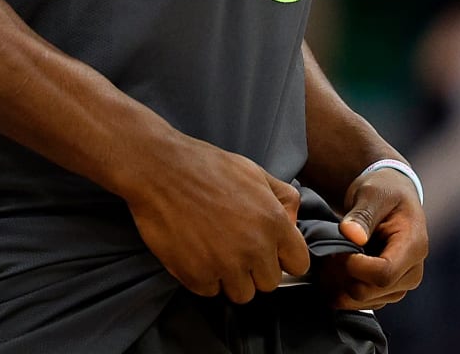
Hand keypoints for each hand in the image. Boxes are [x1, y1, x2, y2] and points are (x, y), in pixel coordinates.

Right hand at [121, 134, 312, 304]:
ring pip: (241, 293)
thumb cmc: (206, 167)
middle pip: (269, 283)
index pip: (299, 265)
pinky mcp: (197, 276)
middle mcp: (254, 248)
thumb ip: (282, 197)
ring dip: (230, 277)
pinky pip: (210, 291)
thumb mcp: (253, 171)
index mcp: (273, 222)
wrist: (159, 169)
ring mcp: (225, 265)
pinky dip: (203, 277)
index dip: (284, 258)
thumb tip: (293, 221)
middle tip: (235, 246)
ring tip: (214, 249)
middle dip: (255, 268)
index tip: (270, 252)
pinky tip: (195, 251)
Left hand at [319, 167, 428, 310]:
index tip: (336, 249)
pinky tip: (333, 269)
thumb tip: (351, 234)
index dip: (354, 266)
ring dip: (339, 285)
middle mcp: (412, 272)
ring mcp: (400, 285)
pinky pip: (360, 303)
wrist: (392, 195)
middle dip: (342, 275)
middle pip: (370, 291)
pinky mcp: (387, 291)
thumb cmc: (384, 191)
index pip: (383, 273)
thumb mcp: (373, 193)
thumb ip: (362, 214)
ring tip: (328, 258)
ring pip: (363, 301)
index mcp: (414, 246)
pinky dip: (342, 290)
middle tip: (326, 253)